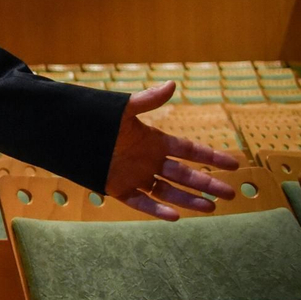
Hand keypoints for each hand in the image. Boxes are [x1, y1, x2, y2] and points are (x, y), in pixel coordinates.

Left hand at [104, 80, 239, 219]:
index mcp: (154, 141)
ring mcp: (136, 176)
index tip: (233, 163)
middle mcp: (149, 160)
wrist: (67, 133)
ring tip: (211, 207)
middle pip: (185, 174)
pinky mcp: (119, 189)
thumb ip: (148, 100)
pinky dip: (157, 209)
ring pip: (168, 191)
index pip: (189, 150)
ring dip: (189, 199)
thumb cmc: (97, 118)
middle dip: (208, 183)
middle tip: (231, 193)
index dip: (211, 156)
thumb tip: (172, 84)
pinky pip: (141, 201)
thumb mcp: (124, 109)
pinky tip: (175, 216)